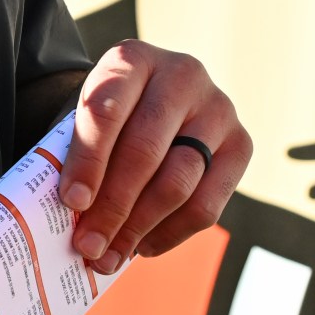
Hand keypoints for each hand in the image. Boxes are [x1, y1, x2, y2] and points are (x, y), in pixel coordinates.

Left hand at [59, 40, 250, 273]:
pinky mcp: (241, 144)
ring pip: (179, 182)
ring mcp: (218, 109)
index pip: (107, 111)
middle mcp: (182, 75)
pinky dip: (171, 233)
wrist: (154, 101)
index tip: (72, 203)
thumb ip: (74, 154)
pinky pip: (207, 204)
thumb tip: (74, 218)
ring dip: (139, 227)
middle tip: (87, 245)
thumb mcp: (84, 115)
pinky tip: (143, 246)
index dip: (89, 161)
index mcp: (133, 58)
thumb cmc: (109, 116)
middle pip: (145, 151)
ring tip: (108, 255)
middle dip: (113, 206)